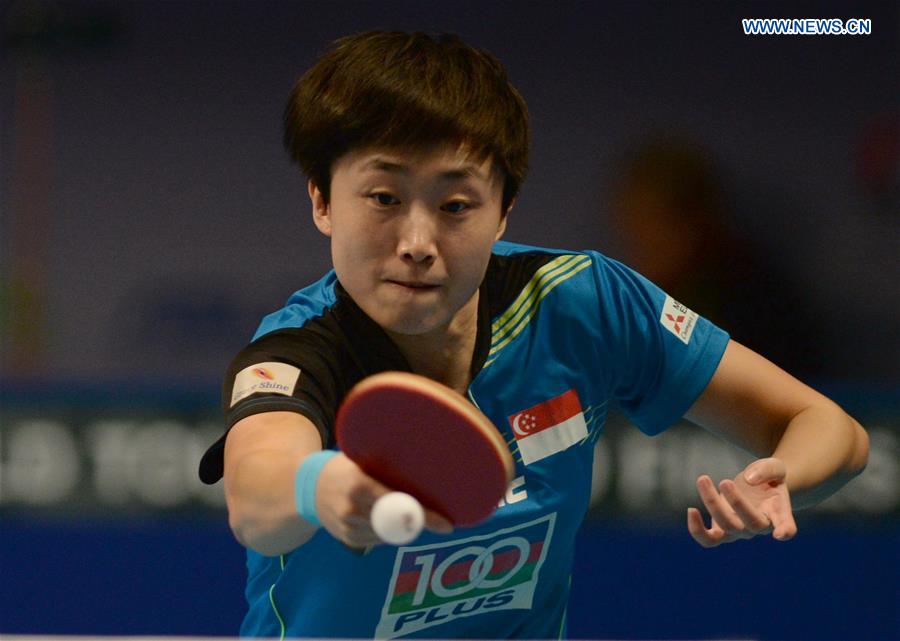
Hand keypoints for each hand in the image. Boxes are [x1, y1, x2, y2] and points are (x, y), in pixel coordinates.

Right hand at [314, 453, 452, 546]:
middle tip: (440, 522)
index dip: (423, 515)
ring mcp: (349, 528)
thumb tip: (425, 464)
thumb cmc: (344, 468)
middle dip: (418, 522)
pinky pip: (380, 539)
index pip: (398, 504)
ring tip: (403, 511)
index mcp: (359, 485)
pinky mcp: (349, 540)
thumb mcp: (360, 459)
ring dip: (402, 525)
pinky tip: (384, 517)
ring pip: (391, 533)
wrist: (308, 488)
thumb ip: (386, 465)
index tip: (446, 524)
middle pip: (397, 523)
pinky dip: (389, 531)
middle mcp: (353, 509)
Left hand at [687, 457, 796, 547]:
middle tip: (725, 480)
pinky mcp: (722, 530)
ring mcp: (740, 530)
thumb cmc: (769, 478)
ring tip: (703, 479)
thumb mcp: (775, 466)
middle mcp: (759, 526)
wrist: (758, 487)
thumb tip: (749, 480)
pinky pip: (709, 539)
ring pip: (726, 528)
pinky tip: (691, 510)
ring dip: (712, 504)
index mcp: (778, 513)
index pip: (786, 526)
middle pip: (749, 523)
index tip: (780, 533)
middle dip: (736, 502)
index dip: (785, 531)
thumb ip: (767, 469)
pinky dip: (697, 530)